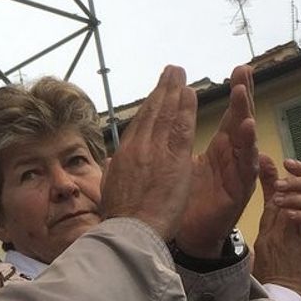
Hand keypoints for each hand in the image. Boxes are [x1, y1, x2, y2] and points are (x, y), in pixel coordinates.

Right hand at [101, 65, 196, 240]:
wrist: (131, 230)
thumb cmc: (121, 218)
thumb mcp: (110, 190)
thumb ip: (115, 172)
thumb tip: (112, 163)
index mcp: (124, 155)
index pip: (141, 123)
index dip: (150, 104)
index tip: (157, 92)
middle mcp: (139, 147)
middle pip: (153, 111)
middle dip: (163, 89)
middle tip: (172, 71)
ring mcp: (156, 151)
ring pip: (167, 114)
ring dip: (175, 91)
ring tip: (180, 74)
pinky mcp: (174, 160)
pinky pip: (182, 128)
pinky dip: (186, 108)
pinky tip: (190, 93)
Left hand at [174, 65, 258, 256]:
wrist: (189, 236)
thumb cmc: (186, 201)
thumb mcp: (184, 164)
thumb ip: (182, 142)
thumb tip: (169, 119)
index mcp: (221, 149)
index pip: (230, 115)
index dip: (236, 93)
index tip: (239, 69)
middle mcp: (232, 157)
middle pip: (241, 120)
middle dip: (244, 95)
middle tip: (245, 70)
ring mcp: (237, 173)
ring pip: (245, 140)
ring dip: (245, 116)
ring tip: (243, 94)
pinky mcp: (238, 191)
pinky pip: (246, 168)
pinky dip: (248, 149)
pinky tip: (247, 131)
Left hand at [251, 157, 300, 300]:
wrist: (285, 277)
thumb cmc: (280, 243)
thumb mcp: (272, 209)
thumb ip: (271, 184)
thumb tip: (264, 158)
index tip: (286, 164)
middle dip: (299, 181)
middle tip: (279, 185)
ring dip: (297, 197)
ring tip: (278, 201)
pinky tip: (288, 215)